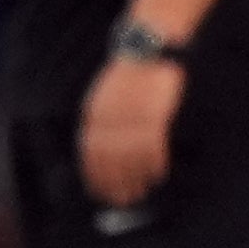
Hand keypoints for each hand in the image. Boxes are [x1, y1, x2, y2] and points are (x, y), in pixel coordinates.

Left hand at [79, 50, 184, 207]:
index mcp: (94, 113)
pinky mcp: (154, 116)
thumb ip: (101, 122)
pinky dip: (154, 165)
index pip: (90, 154)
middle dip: (116, 184)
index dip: (96, 176)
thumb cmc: (130, 75)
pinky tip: (157, 173)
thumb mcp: (104, 95)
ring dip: (136, 179)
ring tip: (140, 191)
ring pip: (132, 158)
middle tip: (123, 199)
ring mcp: (132, 118)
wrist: (149, 49)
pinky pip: (153, 148)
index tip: (101, 192)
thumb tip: (101, 152)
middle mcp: (110, 119)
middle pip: (110, 161)